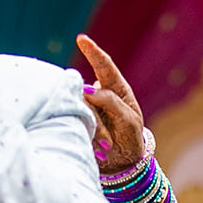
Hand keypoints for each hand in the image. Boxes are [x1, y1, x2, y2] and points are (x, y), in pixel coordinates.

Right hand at [76, 35, 148, 171]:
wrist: (121, 163)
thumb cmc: (129, 138)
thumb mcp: (128, 120)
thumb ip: (111, 102)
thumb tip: (87, 91)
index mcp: (115, 90)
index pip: (104, 66)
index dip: (93, 52)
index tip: (82, 39)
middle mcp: (98, 96)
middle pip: (86, 91)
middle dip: (95, 114)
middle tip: (107, 139)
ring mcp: (86, 108)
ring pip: (79, 108)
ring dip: (95, 129)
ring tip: (106, 147)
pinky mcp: (76, 121)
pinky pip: (73, 121)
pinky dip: (87, 135)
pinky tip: (98, 148)